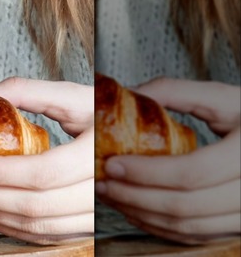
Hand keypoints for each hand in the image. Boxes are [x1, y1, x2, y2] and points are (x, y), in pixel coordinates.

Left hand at [0, 77, 93, 244]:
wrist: (144, 142)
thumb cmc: (108, 115)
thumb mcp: (74, 95)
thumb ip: (28, 91)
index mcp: (99, 152)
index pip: (43, 173)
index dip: (0, 172)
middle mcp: (101, 188)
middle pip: (37, 205)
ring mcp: (96, 212)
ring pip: (39, 225)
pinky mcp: (87, 224)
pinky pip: (47, 235)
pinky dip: (12, 227)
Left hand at [95, 77, 240, 244]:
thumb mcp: (224, 97)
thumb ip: (176, 92)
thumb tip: (127, 93)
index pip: (192, 173)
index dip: (147, 172)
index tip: (112, 163)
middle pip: (186, 206)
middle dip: (136, 196)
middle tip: (103, 184)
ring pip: (190, 227)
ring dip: (143, 215)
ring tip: (112, 196)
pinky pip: (198, 236)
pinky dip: (162, 227)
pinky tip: (136, 210)